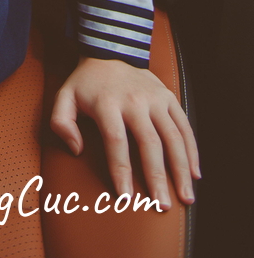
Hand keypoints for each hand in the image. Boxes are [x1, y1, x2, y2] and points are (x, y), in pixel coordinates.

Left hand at [50, 55, 199, 209]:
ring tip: (185, 197)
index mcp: (107, 102)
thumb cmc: (86, 83)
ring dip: (181, 169)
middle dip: (157, 177)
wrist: (110, 52)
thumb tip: (76, 150)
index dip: (120, 170)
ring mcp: (155, 98)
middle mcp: (134, 100)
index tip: (126, 197)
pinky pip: (184, 126)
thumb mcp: (64, 97)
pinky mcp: (169, 97)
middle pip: (149, 143)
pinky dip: (192, 150)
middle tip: (161, 205)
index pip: (115, 141)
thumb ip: (61, 122)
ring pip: (173, 137)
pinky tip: (196, 174)